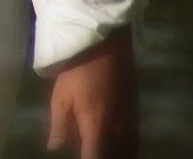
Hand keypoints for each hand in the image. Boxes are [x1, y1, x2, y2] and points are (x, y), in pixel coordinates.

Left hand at [47, 26, 138, 157]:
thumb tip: (55, 149)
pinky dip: (127, 148)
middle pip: (116, 157)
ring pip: (128, 151)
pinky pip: (135, 141)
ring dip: (116, 153)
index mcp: (97, 128)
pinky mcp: (136, 113)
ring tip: (101, 148)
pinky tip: (117, 146)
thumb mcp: (61, 97)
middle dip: (102, 156)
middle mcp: (119, 130)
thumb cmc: (79, 70)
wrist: (108, 45)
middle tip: (89, 150)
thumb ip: (60, 127)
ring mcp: (131, 122)